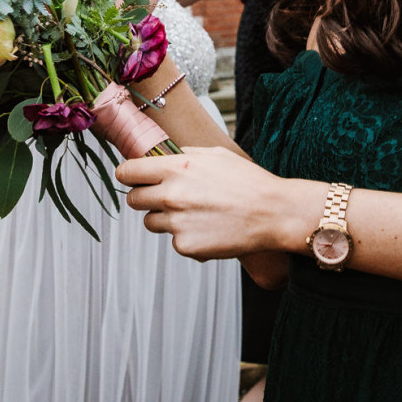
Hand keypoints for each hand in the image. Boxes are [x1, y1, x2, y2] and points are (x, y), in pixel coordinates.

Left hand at [117, 146, 281, 260]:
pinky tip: (209, 229)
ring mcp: (177, 223)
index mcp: (176, 168)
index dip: (127, 175)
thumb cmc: (248, 182)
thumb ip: (184, 155)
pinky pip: (174, 241)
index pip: (127, 172)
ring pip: (151, 223)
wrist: (274, 213)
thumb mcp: (215, 155)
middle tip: (165, 198)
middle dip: (144, 198)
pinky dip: (186, 236)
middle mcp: (171, 195)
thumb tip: (162, 156)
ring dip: (164, 219)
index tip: (130, 178)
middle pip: (133, 200)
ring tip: (194, 214)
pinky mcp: (186, 246)